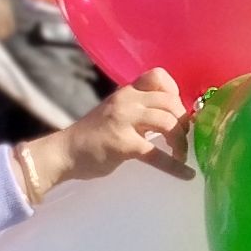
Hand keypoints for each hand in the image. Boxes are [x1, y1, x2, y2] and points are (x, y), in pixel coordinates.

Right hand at [29, 67, 188, 191]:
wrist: (64, 152)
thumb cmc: (92, 136)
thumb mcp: (115, 112)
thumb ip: (138, 110)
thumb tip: (169, 119)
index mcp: (126, 92)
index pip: (158, 76)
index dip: (175, 92)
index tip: (176, 111)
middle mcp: (127, 101)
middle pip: (170, 101)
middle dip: (183, 121)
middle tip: (183, 138)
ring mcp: (124, 122)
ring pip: (167, 122)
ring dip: (180, 141)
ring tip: (180, 154)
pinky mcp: (123, 145)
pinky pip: (156, 154)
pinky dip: (175, 166)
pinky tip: (185, 174)